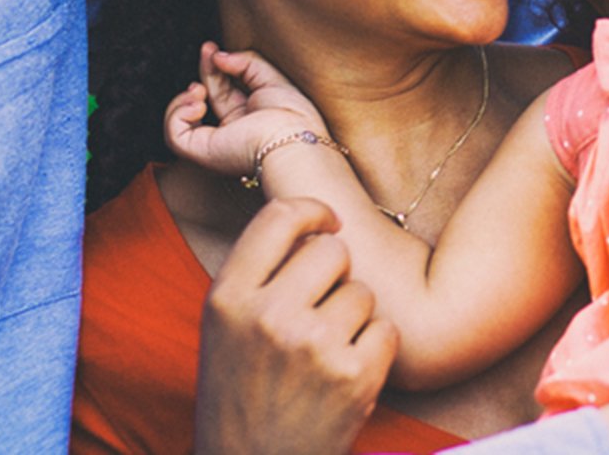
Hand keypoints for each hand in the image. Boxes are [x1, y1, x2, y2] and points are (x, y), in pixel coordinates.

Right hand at [165, 42, 327, 177]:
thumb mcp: (271, 78)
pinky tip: (197, 105)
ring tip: (199, 89)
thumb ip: (245, 62)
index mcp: (248, 117)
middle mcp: (230, 131)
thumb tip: (216, 56)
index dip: (212, 66)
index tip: (210, 47)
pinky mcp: (203, 152)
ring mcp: (215, 142)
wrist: (292, 140)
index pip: (221, 88)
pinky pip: (174, 136)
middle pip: (203, 98)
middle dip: (202, 72)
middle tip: (207, 52)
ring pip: (180, 122)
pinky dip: (177, 115)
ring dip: (183, 98)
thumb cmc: (292, 116)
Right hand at [194, 199, 398, 454]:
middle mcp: (268, 316)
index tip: (328, 222)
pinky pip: (386, 330)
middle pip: (333, 251)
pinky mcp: (354, 378)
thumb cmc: (239, 395)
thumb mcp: (223, 328)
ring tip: (326, 353)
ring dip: (355, 317)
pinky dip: (375, 350)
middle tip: (322, 308)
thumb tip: (317, 225)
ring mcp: (314, 346)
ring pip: (363, 293)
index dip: (313, 212)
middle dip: (336, 274)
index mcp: (228, 298)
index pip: (279, 218)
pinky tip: (348, 373)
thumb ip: (258, 275)